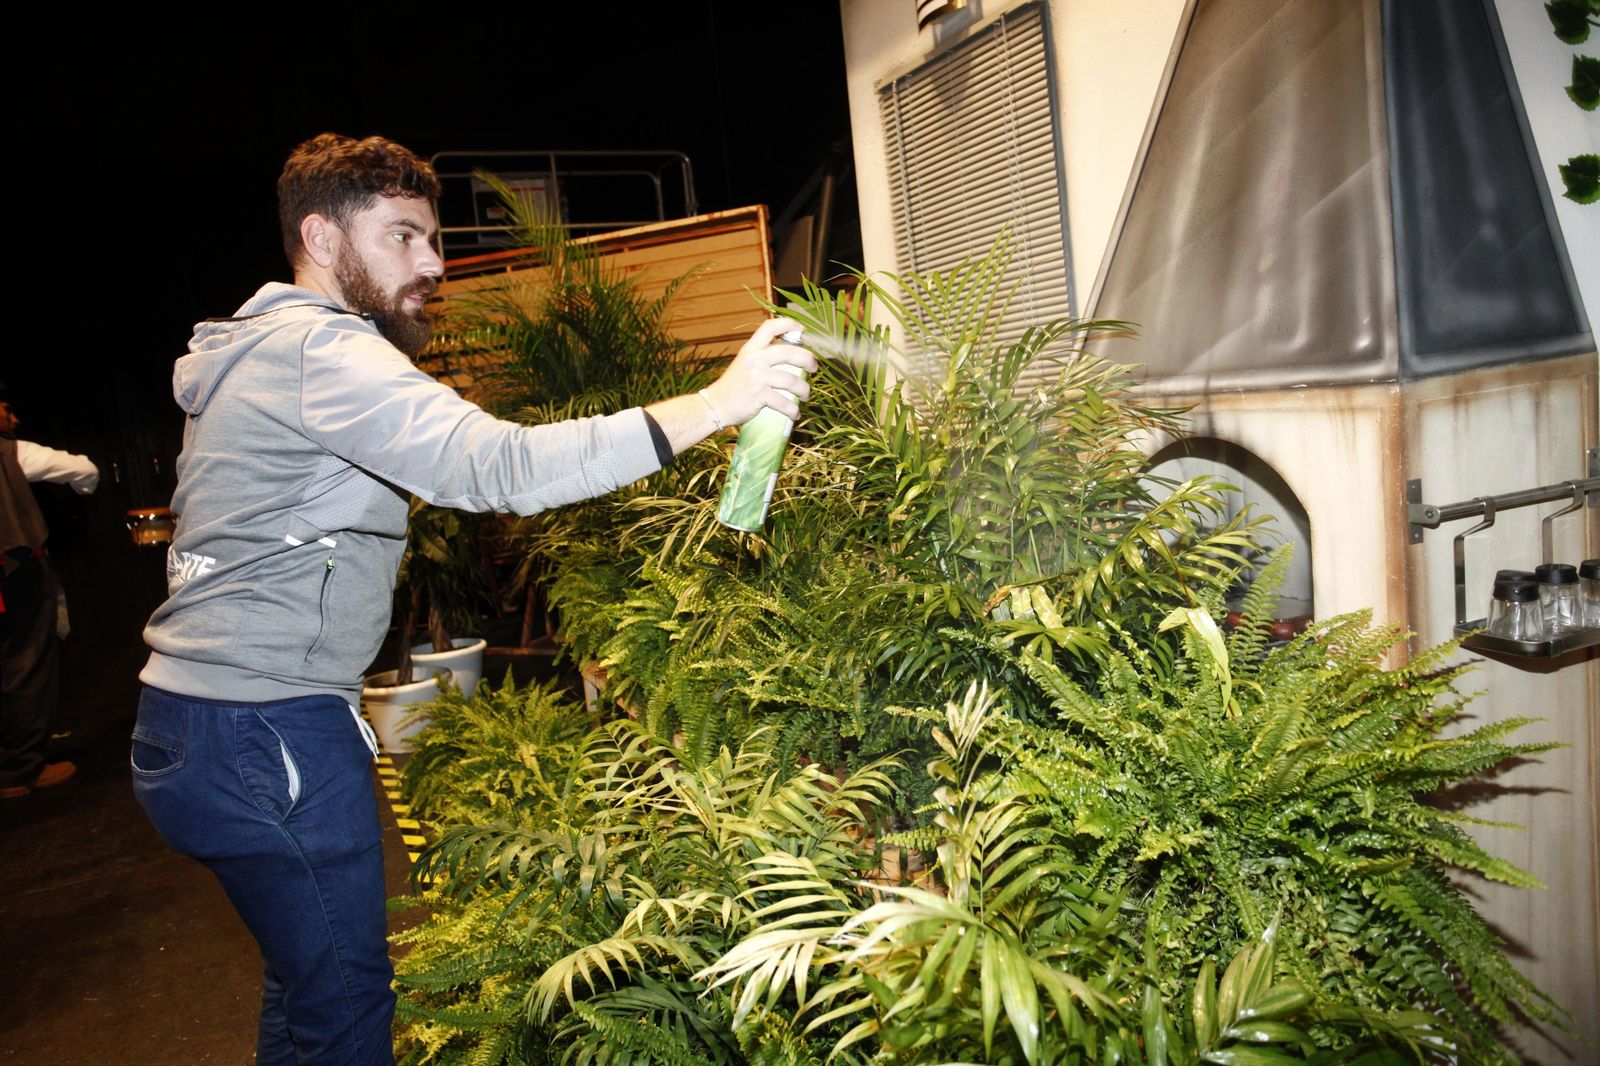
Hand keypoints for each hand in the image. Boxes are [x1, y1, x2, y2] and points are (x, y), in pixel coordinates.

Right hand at [699, 318, 817, 425]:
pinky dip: (793, 410)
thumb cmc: (733, 386)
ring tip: (806, 395)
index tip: (802, 330)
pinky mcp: (759, 395)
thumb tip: (792, 357)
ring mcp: (757, 377)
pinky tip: (795, 413)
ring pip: (792, 380)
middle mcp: (755, 359)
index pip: (770, 327)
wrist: (715, 405)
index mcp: (751, 348)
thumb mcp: (745, 363)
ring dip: (804, 390)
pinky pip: (784, 402)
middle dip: (808, 360)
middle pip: (790, 352)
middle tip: (814, 368)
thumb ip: (763, 357)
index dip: (789, 324)